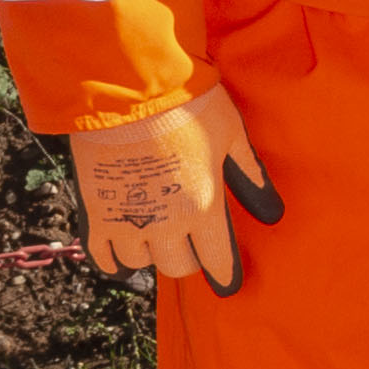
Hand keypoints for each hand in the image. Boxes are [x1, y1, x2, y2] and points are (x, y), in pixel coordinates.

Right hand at [69, 91, 282, 296]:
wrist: (125, 87)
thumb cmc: (187, 104)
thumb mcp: (231, 134)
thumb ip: (250, 175)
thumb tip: (272, 213)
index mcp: (204, 208)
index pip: (218, 263)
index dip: (225, 274)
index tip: (227, 281)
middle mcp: (166, 224)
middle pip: (178, 266)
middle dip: (188, 256)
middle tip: (192, 239)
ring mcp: (127, 221)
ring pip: (141, 263)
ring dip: (151, 251)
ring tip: (156, 230)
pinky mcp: (95, 213)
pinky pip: (104, 257)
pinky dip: (115, 258)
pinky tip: (123, 247)